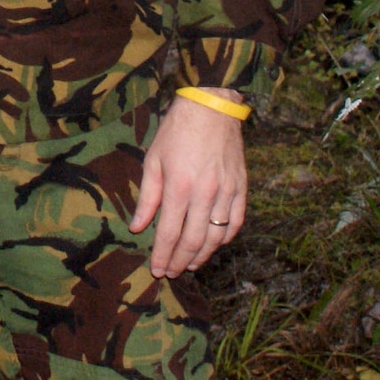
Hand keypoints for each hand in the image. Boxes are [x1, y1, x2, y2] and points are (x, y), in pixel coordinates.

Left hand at [129, 92, 247, 277]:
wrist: (211, 106)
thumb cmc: (177, 130)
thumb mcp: (153, 159)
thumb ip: (148, 197)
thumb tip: (137, 226)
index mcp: (179, 186)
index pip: (169, 233)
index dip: (162, 255)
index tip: (157, 270)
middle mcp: (205, 194)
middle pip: (193, 240)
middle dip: (180, 261)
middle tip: (172, 273)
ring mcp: (227, 192)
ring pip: (216, 236)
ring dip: (203, 255)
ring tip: (190, 264)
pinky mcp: (241, 187)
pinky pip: (236, 222)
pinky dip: (225, 238)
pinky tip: (215, 244)